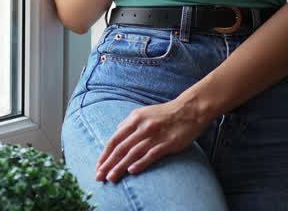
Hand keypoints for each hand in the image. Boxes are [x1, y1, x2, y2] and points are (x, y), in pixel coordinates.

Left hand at [95, 98, 210, 182]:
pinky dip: (140, 163)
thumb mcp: (143, 113)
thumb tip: (116, 134)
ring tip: (111, 177)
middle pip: (121, 148)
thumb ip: (128, 123)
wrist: (189, 110)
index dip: (105, 154)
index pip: (114, 139)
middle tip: (99, 176)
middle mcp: (142, 127)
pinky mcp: (167, 143)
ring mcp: (154, 135)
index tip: (98, 166)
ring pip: (133, 153)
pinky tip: (131, 171)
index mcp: (134, 119)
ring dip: (120, 166)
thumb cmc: (164, 113)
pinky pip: (151, 155)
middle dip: (108, 163)